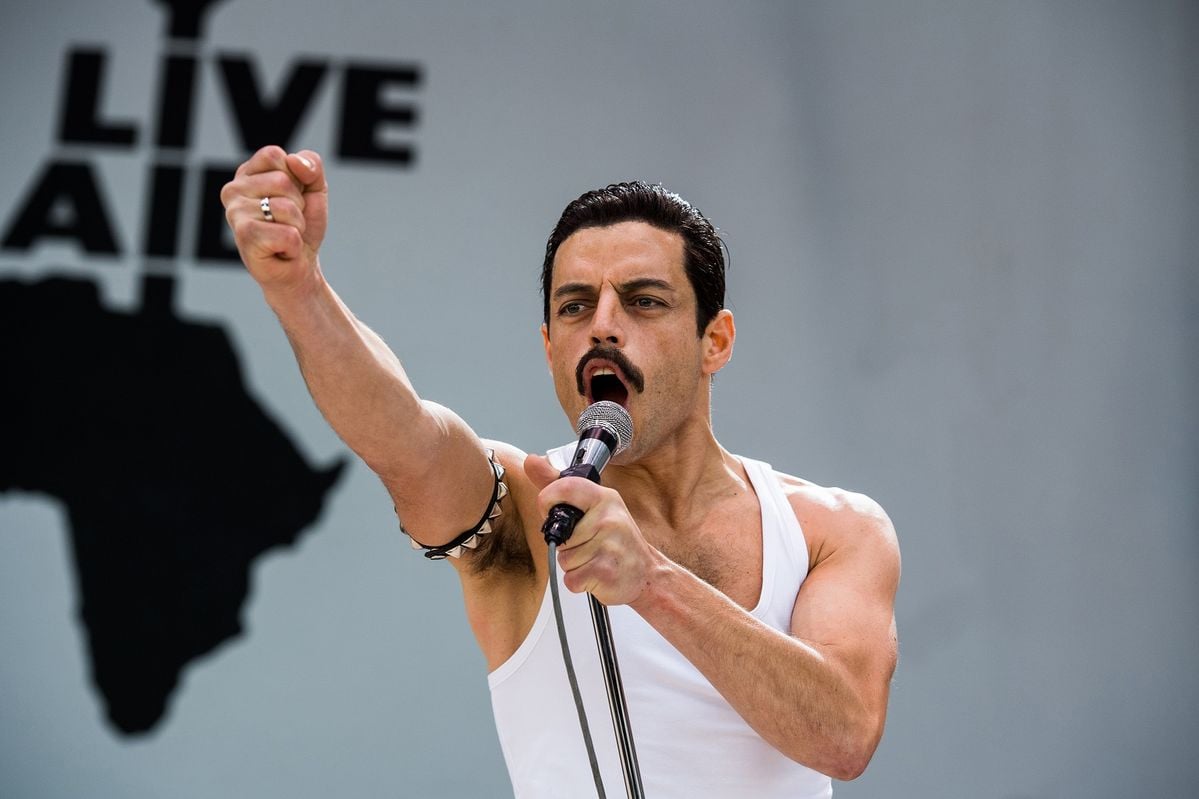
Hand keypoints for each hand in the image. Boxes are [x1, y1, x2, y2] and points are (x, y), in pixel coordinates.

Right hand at [220, 145, 327, 290]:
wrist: (300, 267)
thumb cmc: (301, 228)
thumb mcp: (314, 190)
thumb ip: (311, 166)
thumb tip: (294, 161)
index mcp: (247, 174)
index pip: (275, 155)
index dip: (296, 179)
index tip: (291, 197)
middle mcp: (234, 190)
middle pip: (282, 181)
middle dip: (298, 205)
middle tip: (289, 222)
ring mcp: (235, 213)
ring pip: (286, 208)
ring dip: (297, 226)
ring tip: (285, 235)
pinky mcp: (244, 236)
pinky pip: (287, 233)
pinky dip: (294, 245)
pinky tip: (281, 250)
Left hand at [525, 453, 659, 606]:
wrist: (646, 573)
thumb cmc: (617, 540)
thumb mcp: (594, 506)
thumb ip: (559, 485)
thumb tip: (531, 461)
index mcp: (604, 498)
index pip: (564, 488)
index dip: (548, 501)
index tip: (555, 512)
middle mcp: (608, 518)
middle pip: (558, 534)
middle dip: (566, 544)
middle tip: (589, 543)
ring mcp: (607, 545)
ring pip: (563, 559)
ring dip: (574, 564)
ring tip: (596, 558)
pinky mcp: (604, 572)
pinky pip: (571, 578)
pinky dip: (579, 581)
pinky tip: (597, 573)